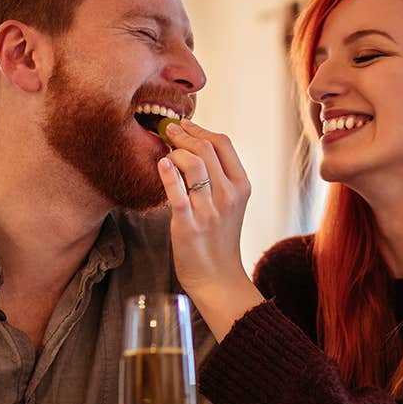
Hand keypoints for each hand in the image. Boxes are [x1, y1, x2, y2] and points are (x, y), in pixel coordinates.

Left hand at [157, 120, 262, 339]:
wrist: (217, 277)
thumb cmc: (219, 239)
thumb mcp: (231, 203)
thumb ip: (219, 176)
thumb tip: (194, 145)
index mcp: (241, 186)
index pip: (223, 143)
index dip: (200, 129)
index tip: (184, 126)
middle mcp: (228, 195)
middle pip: (206, 148)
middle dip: (183, 134)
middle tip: (167, 131)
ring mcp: (210, 210)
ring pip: (193, 164)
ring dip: (175, 151)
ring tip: (165, 153)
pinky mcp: (189, 225)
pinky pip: (177, 192)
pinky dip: (167, 173)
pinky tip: (161, 164)